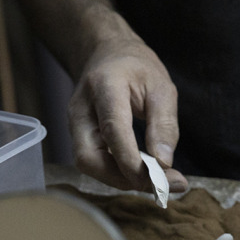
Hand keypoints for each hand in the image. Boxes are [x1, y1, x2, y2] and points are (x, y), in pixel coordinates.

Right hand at [68, 37, 187, 192]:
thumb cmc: (136, 68)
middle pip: (88, 157)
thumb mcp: (161, 86)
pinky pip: (93, 162)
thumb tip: (164, 164)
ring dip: (120, 179)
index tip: (160, 179)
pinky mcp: (78, 136)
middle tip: (158, 185)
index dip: (132, 161)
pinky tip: (139, 172)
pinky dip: (116, 173)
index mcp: (104, 86)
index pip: (112, 130)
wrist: (107, 54)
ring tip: (153, 180)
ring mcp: (75, 124)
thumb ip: (164, 124)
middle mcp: (81, 108)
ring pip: (88, 164)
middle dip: (122, 178)